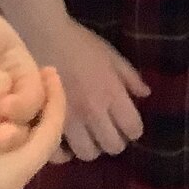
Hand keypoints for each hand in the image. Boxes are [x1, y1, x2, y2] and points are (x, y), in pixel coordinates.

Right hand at [0, 68, 68, 188]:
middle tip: (30, 75)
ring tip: (3, 88)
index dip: (55, 100)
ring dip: (9, 116)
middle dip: (31, 107)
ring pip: (10, 145)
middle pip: (31, 140)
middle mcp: (5, 186)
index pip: (48, 135)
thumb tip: (2, 81)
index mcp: (12, 174)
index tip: (50, 71)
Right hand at [33, 18, 149, 162]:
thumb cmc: (79, 42)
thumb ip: (130, 77)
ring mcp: (68, 121)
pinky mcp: (45, 123)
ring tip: (87, 136)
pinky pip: (56, 153)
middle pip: (112, 147)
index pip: (133, 129)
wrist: (43, 35)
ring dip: (90, 146)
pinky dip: (62, 152)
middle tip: (107, 130)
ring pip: (86, 154)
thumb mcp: (111, 54)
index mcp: (112, 94)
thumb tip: (145, 94)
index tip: (128, 123)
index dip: (133, 129)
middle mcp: (93, 112)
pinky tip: (64, 143)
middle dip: (114, 140)